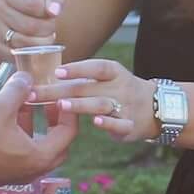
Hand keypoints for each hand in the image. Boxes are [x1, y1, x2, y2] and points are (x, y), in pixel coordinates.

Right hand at [0, 0, 66, 73]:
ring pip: (24, 43)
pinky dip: (30, 52)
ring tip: (46, 35)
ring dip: (42, 42)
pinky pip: (16, 55)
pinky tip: (35, 44)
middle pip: (29, 26)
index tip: (51, 12)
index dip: (48, 12)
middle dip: (48, 28)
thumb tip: (54, 11)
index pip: (32, 4)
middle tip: (51, 26)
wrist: (13, 11)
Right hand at [0, 73, 76, 188]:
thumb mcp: (0, 107)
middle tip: (49, 101)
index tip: (62, 93)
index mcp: (41, 156)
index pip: (69, 132)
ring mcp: (18, 174)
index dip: (68, 109)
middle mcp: (34, 169)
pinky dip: (20, 134)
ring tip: (24, 103)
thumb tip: (26, 77)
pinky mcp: (2, 173)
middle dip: (54, 120)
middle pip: (56, 143)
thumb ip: (17, 89)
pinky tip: (4, 117)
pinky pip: (20, 152)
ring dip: (34, 125)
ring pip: (36, 146)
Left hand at [43, 58, 158, 144]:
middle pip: (87, 87)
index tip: (57, 72)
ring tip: (61, 105)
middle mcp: (120, 87)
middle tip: (37, 94)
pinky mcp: (129, 125)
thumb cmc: (119, 91)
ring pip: (102, 104)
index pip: (95, 67)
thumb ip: (82, 79)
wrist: (155, 107)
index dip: (77, 69)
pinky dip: (108, 124)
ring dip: (81, 105)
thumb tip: (45, 77)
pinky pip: (119, 124)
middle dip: (60, 91)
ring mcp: (125, 106)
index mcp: (113, 73)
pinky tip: (95, 123)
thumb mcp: (107, 79)